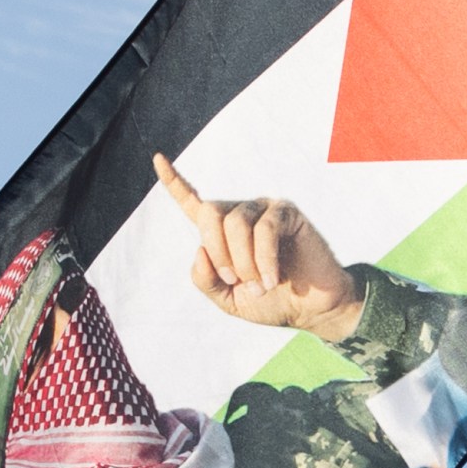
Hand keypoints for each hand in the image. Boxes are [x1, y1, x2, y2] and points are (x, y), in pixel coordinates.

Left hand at [156, 155, 361, 342]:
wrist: (310, 309)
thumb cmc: (270, 301)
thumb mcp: (228, 299)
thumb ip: (205, 280)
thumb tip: (200, 250)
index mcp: (222, 232)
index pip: (193, 202)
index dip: (174, 182)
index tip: (156, 159)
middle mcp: (240, 214)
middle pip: (210, 212)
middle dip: (217, 252)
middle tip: (234, 280)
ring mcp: (264, 211)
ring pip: (235, 223)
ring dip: (243, 262)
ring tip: (260, 285)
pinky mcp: (287, 214)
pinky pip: (265, 230)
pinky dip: (264, 259)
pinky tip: (272, 279)